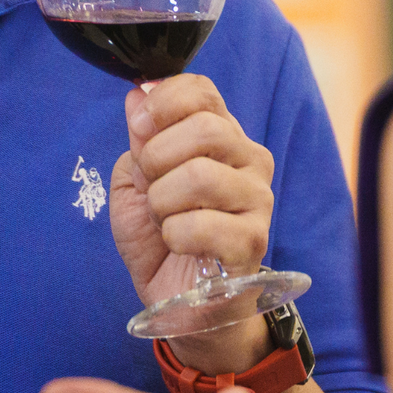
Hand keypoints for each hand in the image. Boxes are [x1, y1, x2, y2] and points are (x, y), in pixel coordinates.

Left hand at [111, 75, 275, 368]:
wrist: (179, 301)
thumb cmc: (160, 238)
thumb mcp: (135, 183)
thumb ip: (140, 140)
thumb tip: (138, 95)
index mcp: (220, 136)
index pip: (201, 91)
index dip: (163, 103)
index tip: (140, 128)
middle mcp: (248, 160)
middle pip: (207, 127)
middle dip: (157, 157)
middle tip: (150, 187)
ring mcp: (257, 200)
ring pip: (201, 175)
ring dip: (162, 201)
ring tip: (163, 219)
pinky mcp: (253, 241)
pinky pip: (203, 224)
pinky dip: (174, 234)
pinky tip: (179, 244)